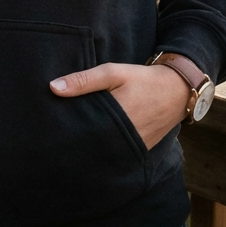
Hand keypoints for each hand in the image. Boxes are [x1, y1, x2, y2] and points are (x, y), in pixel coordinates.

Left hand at [50, 63, 190, 148]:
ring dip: (88, 150)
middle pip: (91, 147)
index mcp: (115, 119)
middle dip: (74, 145)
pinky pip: (117, 154)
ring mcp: (133, 148)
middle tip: (53, 143)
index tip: (48, 134)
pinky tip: (91, 148)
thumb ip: (84, 80)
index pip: (83, 133)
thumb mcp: (113, 73)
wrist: (177, 90)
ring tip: (68, 148)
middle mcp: (124, 139)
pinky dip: (104, 151)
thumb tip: (53, 88)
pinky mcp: (139, 151)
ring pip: (103, 153)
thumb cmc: (142, 79)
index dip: (65, 134)